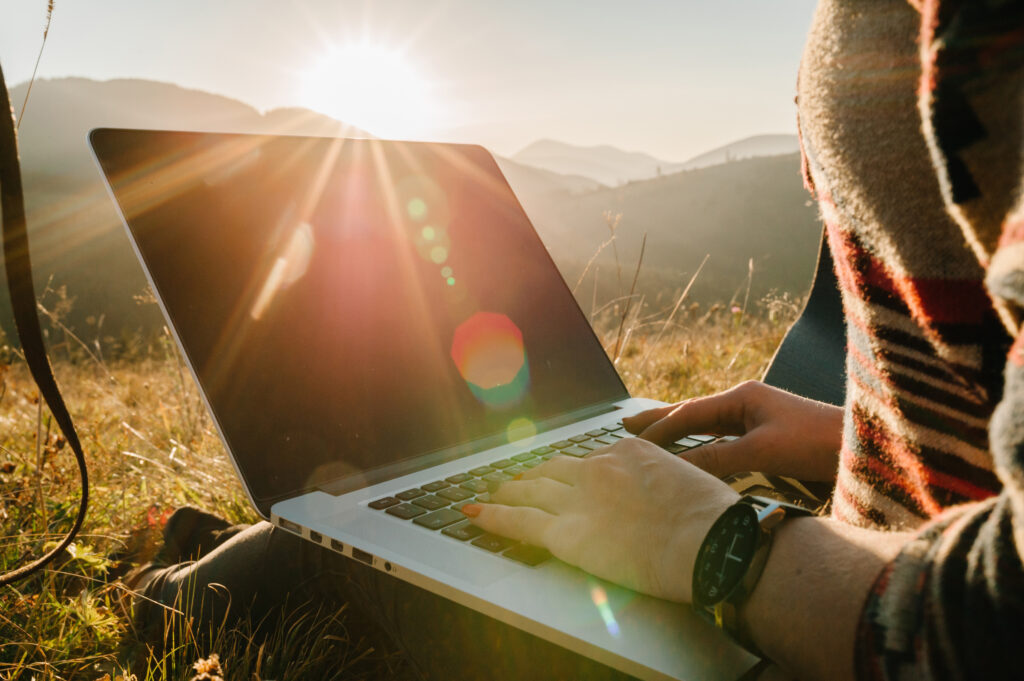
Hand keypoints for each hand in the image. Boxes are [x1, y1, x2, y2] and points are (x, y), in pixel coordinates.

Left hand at [463, 438, 738, 601]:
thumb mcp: (690, 484)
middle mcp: (597, 470)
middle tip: (517, 476)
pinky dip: (491, 516)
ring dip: (507, 490)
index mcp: (629, 453)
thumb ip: (664, 486)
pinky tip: (473, 513)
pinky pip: (518, 522)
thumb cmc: (713, 520)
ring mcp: (578, 499)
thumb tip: (664, 500)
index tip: (565, 473)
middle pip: (553, 470)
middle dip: (532, 473)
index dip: (573, 470)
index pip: (590, 459)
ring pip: (529, 490)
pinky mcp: (566, 533)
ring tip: (491, 491)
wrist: (709, 541)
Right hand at [623, 380, 842, 480]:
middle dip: (660, 420)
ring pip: (707, 426)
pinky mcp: (768, 435)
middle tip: (626, 424)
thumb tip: (676, 469)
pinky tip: (694, 452)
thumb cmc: (817, 442)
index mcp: (742, 397)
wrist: (863, 446)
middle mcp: (746, 402)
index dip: (658, 430)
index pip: (688, 414)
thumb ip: (718, 458)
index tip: (630, 443)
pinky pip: (723, 438)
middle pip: (692, 413)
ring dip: (679, 433)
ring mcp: (757, 417)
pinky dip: (701, 445)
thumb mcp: (762, 450)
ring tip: (652, 438)